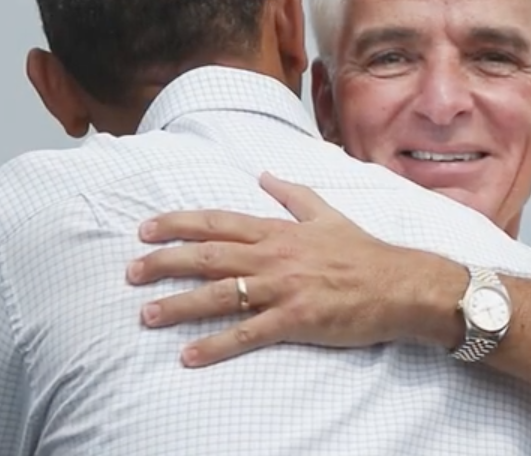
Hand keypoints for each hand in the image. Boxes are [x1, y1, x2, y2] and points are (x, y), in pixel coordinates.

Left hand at [128, 172, 465, 366]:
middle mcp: (274, 255)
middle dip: (164, 262)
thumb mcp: (327, 214)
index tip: (145, 230)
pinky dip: (216, 345)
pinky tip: (189, 356)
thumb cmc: (364, 252)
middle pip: (208, 255)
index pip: (218, 222)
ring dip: (179, 304)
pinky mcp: (296, 319)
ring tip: (146, 314)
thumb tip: (264, 174)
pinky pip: (248, 333)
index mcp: (279, 230)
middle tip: (130, 272)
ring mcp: (283, 287)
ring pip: (220, 293)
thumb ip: (293, 194)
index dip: (178, 224)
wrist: (400, 284)